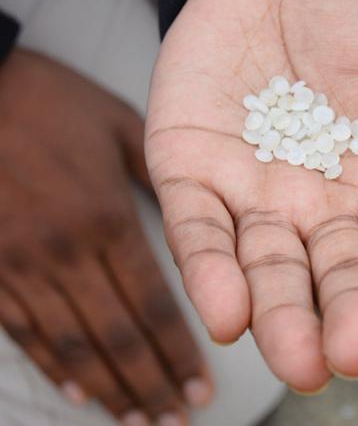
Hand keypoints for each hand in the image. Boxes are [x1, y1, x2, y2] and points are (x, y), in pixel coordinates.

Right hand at [0, 50, 210, 423]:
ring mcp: (20, 264)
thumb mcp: (120, 125)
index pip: (152, 304)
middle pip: (116, 335)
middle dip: (150, 383)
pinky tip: (76, 393)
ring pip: (71, 344)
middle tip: (177, 419)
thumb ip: (161, 176)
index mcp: (106, 217)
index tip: (200, 386)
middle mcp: (65, 251)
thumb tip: (197, 217)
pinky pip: (22, 330)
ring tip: (137, 419)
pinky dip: (52, 366)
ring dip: (107, 388)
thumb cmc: (47, 100)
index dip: (178, 351)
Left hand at [147, 0, 357, 391]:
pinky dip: (211, 272)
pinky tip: (228, 311)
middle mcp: (330, 213)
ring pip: (270, 272)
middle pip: (342, 277)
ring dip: (282, 318)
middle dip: (352, 317)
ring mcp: (261, 200)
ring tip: (299, 360)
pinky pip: (200, 232)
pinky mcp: (195, 176)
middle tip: (356, 351)